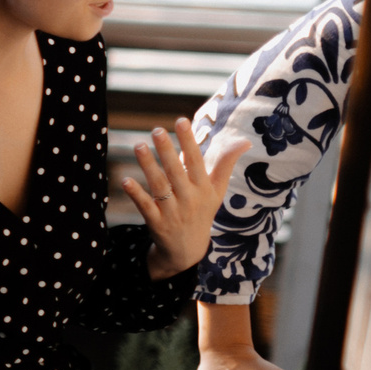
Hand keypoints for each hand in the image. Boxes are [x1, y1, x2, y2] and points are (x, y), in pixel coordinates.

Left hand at [123, 121, 238, 280]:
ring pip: (159, 186)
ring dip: (148, 166)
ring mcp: (172, 211)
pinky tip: (125, 180)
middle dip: (167, 150)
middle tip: (157, 130)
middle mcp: (189, 198)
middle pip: (177, 171)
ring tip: (138, 146)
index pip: (196, 160)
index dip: (189, 141)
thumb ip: (226, 163)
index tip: (181, 120)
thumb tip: (244, 140)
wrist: (188, 249)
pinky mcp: (156, 223)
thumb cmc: (203, 211)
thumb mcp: (217, 190)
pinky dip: (136, 194)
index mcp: (204, 188)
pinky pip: (145, 206)